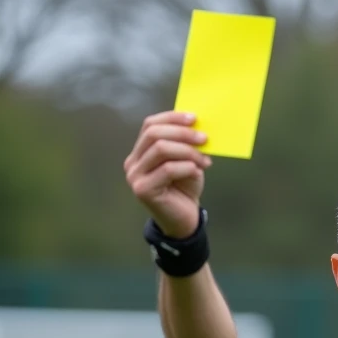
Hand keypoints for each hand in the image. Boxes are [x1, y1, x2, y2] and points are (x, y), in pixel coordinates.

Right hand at [124, 111, 211, 237]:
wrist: (185, 219)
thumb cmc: (185, 189)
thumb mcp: (187, 161)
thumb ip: (185, 144)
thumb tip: (197, 124)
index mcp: (140, 151)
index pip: (150, 125)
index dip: (172, 118)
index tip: (194, 118)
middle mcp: (133, 162)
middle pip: (154, 134)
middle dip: (182, 133)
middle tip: (204, 138)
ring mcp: (135, 176)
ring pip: (161, 149)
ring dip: (187, 151)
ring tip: (205, 159)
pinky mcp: (143, 190)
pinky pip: (167, 169)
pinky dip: (186, 166)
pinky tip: (197, 171)